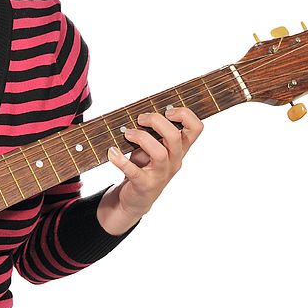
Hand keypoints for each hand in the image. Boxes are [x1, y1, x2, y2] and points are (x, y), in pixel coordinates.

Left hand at [100, 107, 203, 231]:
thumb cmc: (145, 167)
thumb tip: (143, 109)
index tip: (167, 110)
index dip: (185, 115)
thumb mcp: (153, 147)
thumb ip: (154, 132)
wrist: (136, 199)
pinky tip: (112, 152)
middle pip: (175, 137)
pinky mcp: (145, 185)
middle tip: (140, 119)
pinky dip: (121, 160)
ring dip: (141, 138)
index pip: (196, 129)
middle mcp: (174, 161)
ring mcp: (161, 175)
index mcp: (179, 149)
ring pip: (160, 153)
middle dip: (156, 122)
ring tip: (127, 133)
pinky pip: (134, 171)